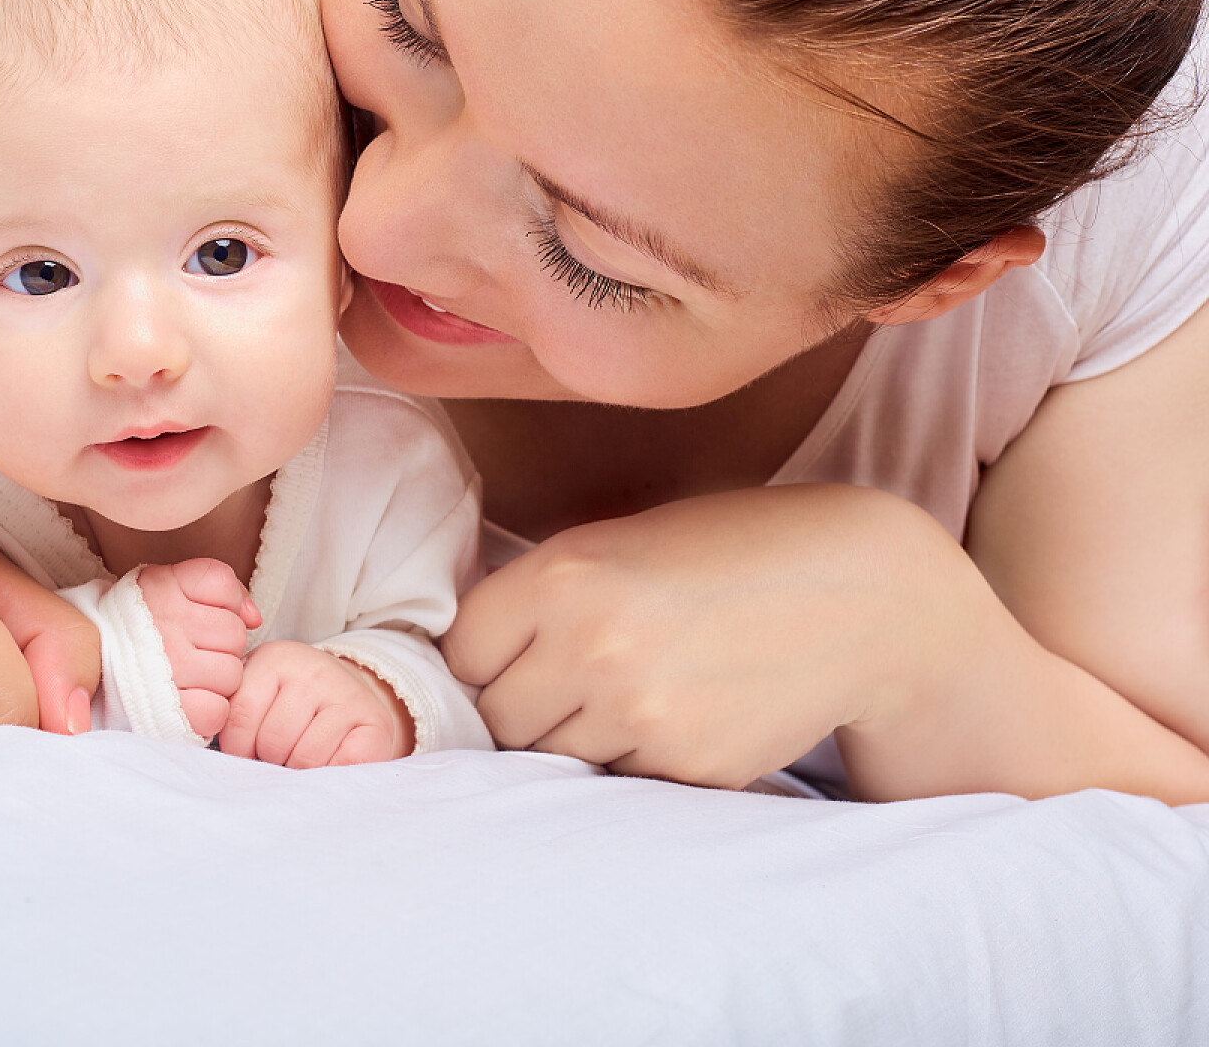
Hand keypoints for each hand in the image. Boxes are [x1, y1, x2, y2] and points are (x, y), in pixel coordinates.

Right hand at [138, 558, 260, 738]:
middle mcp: (164, 623)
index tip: (198, 616)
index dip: (221, 603)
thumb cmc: (132, 633)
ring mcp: (168, 667)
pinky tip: (187, 701)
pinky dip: (207, 710)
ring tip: (187, 678)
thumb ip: (218, 589)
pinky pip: (218, 709)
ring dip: (216, 680)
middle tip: (190, 652)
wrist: (80, 674)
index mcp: (159, 586)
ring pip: (232, 674)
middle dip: (220, 646)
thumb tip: (255, 616)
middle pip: (235, 633)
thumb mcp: (164, 590)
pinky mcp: (170, 710)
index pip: (221, 583)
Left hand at [218, 640, 414, 767]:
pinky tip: (329, 761)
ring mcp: (346, 694)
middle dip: (270, 760)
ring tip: (301, 758)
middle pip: (273, 741)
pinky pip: (341, 765)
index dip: (238, 747)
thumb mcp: (257, 693)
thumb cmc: (290, 703)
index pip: (239, 716)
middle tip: (279, 755)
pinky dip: (331, 773)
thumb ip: (234, 715)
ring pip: (305, 758)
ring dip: (299, 770)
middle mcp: (312, 670)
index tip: (246, 751)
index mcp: (274, 659)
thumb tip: (217, 754)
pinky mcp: (375, 721)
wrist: (348, 694)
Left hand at [442, 484, 1005, 789]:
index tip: (509, 655)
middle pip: (496, 718)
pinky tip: (677, 715)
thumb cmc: (731, 553)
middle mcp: (591, 647)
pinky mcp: (688, 766)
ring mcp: (640, 715)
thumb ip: (542, 596)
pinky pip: (617, 782)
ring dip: (574, 739)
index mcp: (563, 575)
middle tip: (571, 680)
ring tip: (633, 692)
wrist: (862, 594)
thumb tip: (463, 664)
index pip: (460, 653)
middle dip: (521, 706)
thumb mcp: (622, 541)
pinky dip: (631, 761)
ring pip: (551, 759)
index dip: (481, 659)